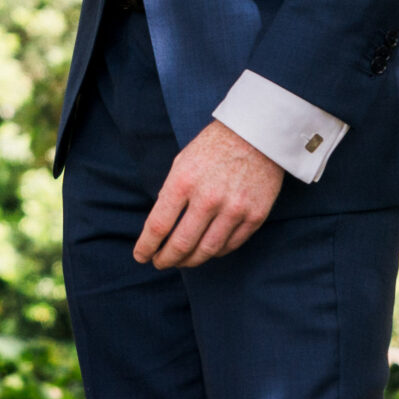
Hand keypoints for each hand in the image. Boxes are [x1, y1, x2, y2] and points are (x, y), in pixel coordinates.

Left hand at [135, 121, 282, 268]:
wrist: (257, 134)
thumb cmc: (214, 147)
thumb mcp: (182, 162)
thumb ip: (170, 193)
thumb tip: (161, 226)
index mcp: (184, 181)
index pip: (158, 225)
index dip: (146, 246)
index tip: (141, 256)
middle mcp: (208, 198)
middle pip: (181, 244)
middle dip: (166, 259)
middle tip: (160, 263)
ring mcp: (234, 208)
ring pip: (207, 250)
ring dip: (190, 261)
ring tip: (181, 262)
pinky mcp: (255, 215)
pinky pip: (231, 245)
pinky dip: (215, 252)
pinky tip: (206, 251)